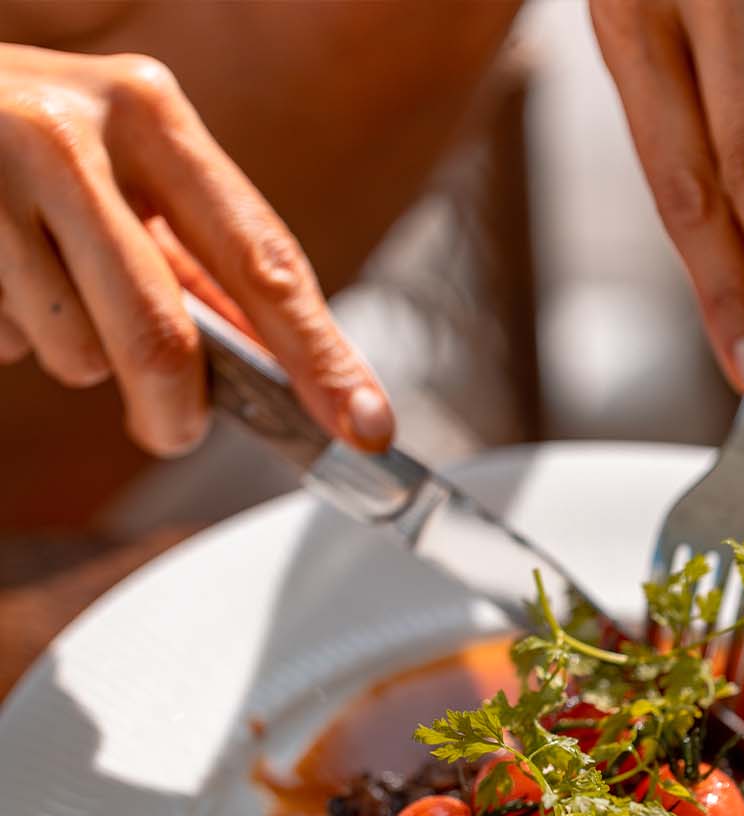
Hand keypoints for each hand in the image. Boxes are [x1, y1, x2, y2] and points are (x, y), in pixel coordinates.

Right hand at [0, 44, 393, 455]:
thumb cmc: (25, 144)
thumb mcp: (121, 170)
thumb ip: (194, 260)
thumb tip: (283, 367)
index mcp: (149, 113)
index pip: (259, 261)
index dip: (318, 356)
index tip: (364, 424)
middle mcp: (73, 134)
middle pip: (161, 338)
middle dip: (177, 410)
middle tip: (174, 429)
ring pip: (79, 354)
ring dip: (82, 360)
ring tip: (50, 291)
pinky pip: (9, 344)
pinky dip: (17, 339)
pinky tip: (1, 275)